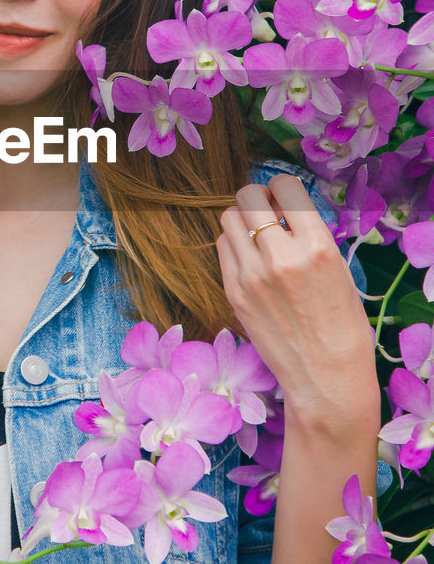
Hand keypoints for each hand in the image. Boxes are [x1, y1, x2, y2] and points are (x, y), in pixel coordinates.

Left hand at [215, 173, 378, 427]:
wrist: (324, 376)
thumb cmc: (340, 324)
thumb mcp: (338, 269)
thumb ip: (308, 235)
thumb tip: (283, 209)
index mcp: (316, 247)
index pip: (285, 187)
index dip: (283, 188)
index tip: (285, 198)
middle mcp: (280, 256)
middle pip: (247, 196)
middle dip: (257, 198)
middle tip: (267, 211)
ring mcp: (251, 276)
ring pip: (228, 219)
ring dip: (242, 220)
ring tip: (258, 236)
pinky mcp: (233, 292)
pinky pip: (222, 248)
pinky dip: (234, 245)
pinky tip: (250, 259)